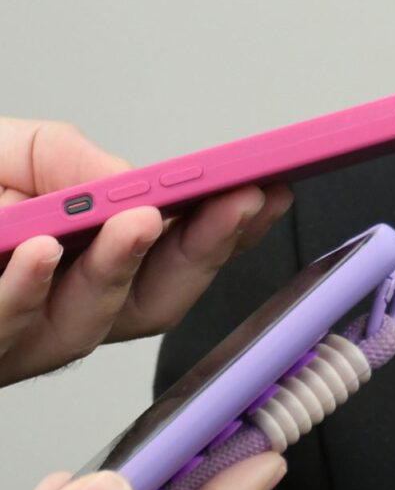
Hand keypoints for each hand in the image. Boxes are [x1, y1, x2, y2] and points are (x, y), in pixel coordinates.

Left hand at [1, 119, 293, 383]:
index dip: (231, 229)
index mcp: (82, 259)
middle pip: (152, 303)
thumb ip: (68, 158)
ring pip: (86, 328)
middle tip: (238, 200)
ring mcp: (19, 338)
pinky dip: (28, 289)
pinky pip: (5, 330)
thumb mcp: (11, 151)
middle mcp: (58, 308)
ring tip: (137, 221)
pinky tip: (42, 252)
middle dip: (203, 249)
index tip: (272, 189)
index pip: (175, 256)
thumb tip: (138, 181)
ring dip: (119, 268)